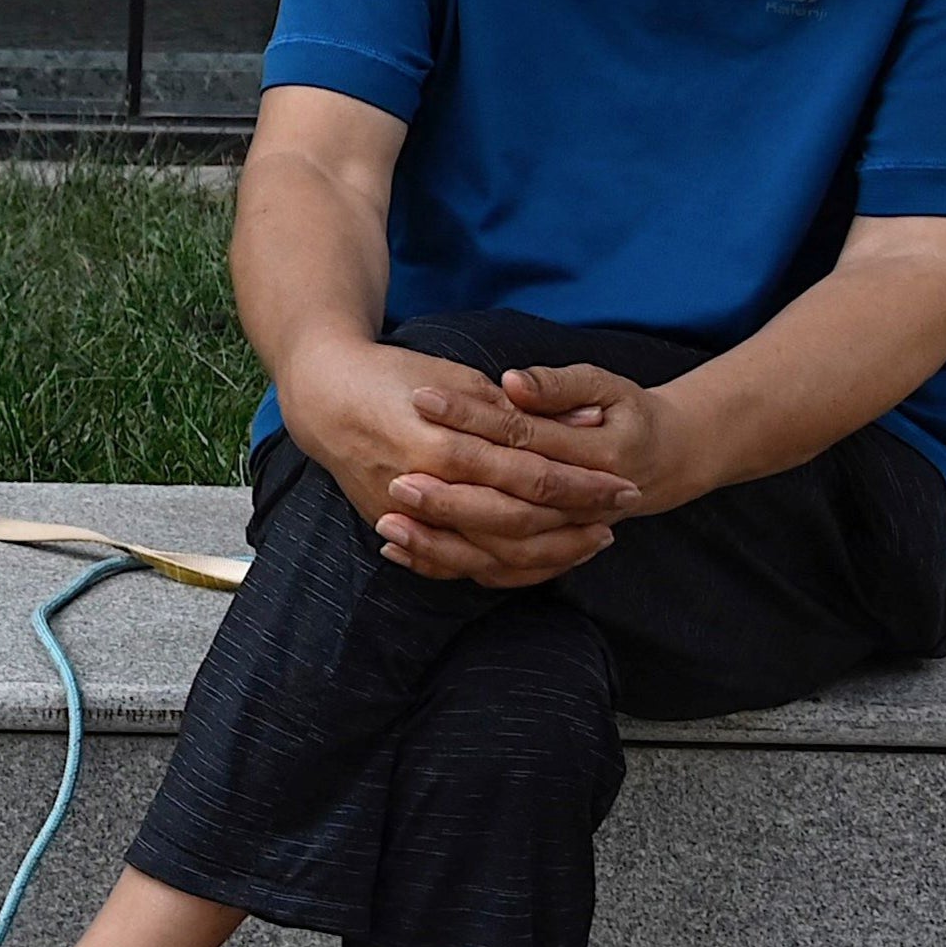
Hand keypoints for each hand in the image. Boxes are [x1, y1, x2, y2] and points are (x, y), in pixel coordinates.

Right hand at [279, 335, 638, 588]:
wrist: (322, 400)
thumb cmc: (393, 377)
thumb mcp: (456, 377)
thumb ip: (514, 407)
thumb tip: (583, 421)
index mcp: (447, 445)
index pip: (532, 476)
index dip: (582, 484)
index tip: (623, 485)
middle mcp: (429, 490)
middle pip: (518, 523)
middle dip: (575, 523)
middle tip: (619, 519)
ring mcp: (412, 518)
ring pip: (491, 555)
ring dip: (548, 554)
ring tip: (591, 543)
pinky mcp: (399, 529)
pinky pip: (458, 566)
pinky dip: (501, 569)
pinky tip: (538, 562)